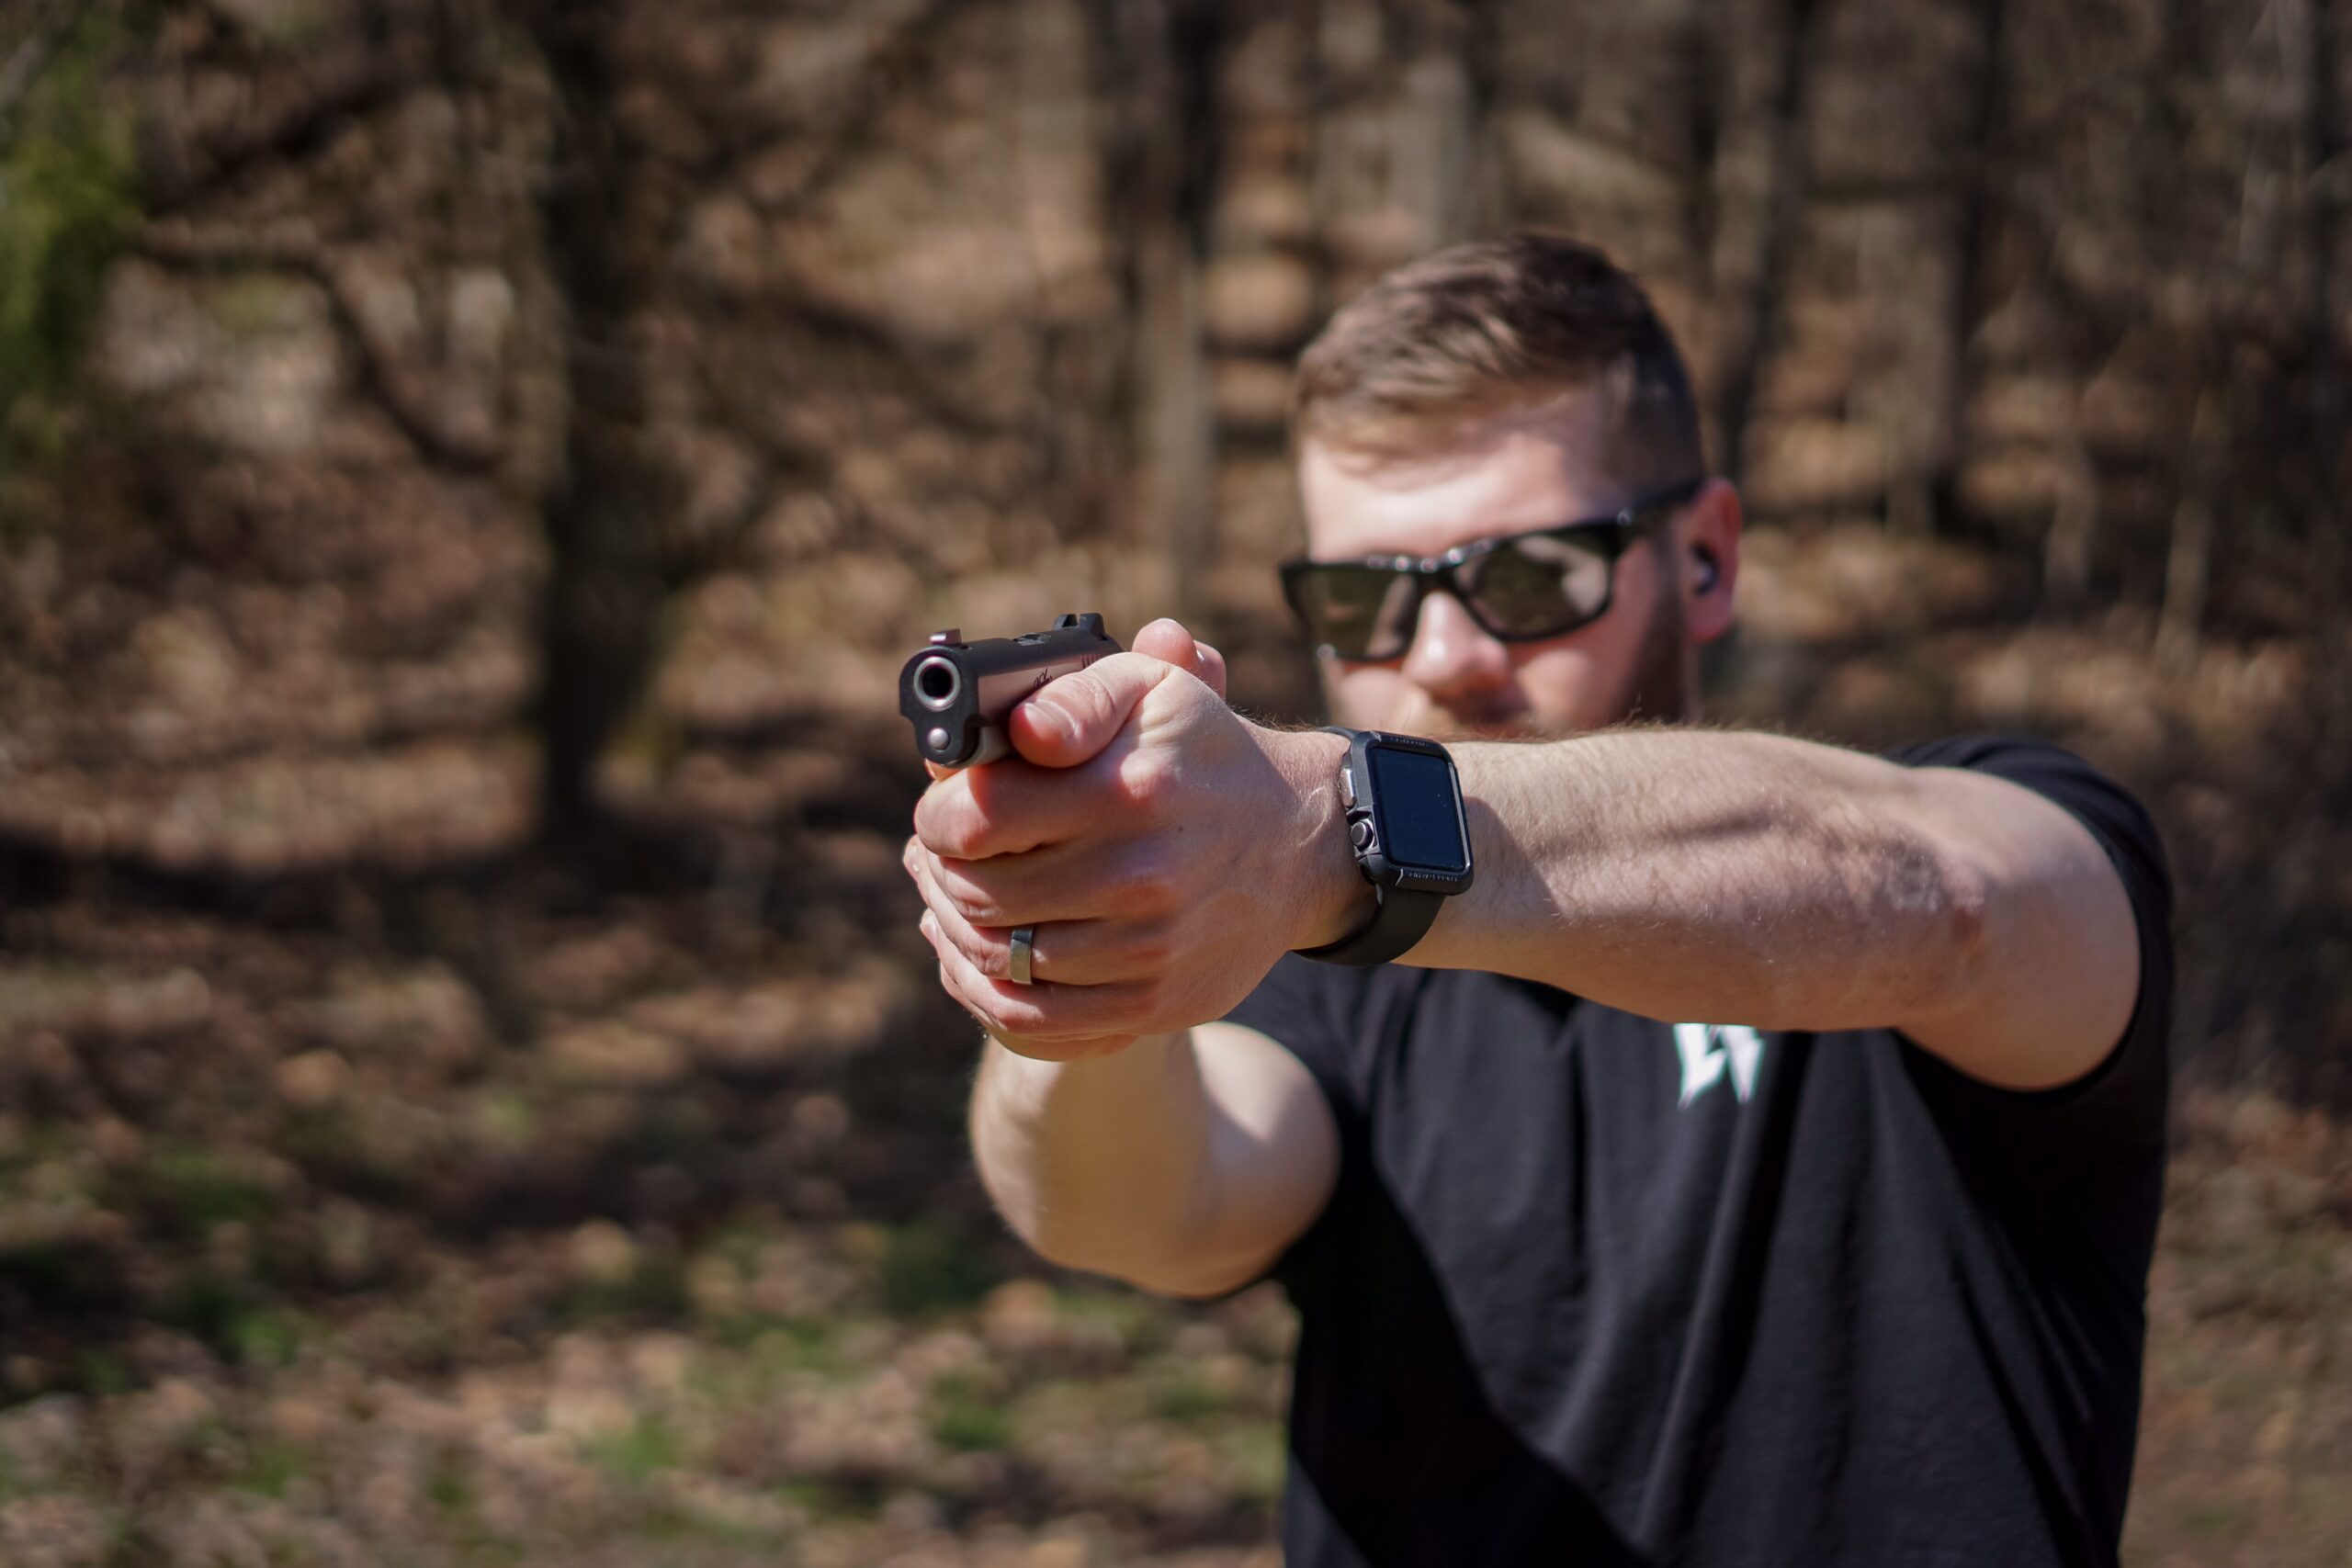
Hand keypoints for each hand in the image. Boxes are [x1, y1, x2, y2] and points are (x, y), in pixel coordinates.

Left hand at [904, 617, 1359, 1059]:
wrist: (1299, 845)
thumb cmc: (1202, 756)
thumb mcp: (1150, 692)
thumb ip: (1074, 698)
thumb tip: (1018, 732)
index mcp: (1128, 790)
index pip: (978, 819)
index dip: (939, 816)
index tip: (942, 811)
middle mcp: (1140, 875)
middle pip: (978, 892)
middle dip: (942, 870)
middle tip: (941, 855)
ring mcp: (1148, 948)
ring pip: (997, 959)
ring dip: (957, 929)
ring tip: (958, 896)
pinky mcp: (1154, 1002)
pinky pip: (1034, 1017)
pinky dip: (989, 987)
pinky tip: (984, 952)